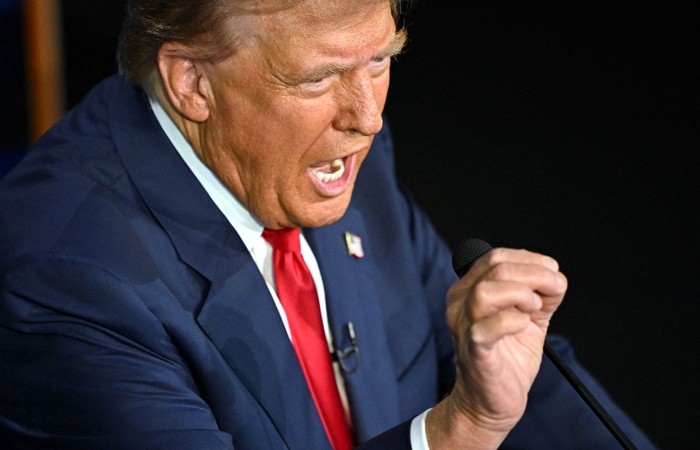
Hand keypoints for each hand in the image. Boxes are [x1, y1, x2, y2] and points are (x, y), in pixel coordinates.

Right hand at [427, 247, 567, 448]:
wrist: (491, 402)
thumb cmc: (506, 359)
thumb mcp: (527, 318)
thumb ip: (540, 295)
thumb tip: (556, 278)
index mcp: (469, 290)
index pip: (495, 257)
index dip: (529, 259)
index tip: (552, 273)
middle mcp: (460, 303)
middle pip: (495, 267)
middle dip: (535, 273)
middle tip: (555, 288)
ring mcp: (463, 325)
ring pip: (486, 291)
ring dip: (521, 294)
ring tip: (534, 309)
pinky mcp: (473, 349)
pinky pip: (487, 327)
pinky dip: (513, 321)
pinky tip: (524, 326)